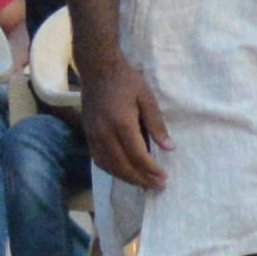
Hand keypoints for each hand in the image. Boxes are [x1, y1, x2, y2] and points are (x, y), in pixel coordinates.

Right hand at [81, 50, 170, 192]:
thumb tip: (168, 148)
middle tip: (156, 186)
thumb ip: (157, 124)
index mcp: (122, 124)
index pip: (137, 156)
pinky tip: (124, 172)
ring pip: (109, 166)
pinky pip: (99, 160)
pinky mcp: (88, 135)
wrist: (97, 69)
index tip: (164, 178)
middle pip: (122, 166)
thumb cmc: (126, 80)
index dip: (151, 170)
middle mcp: (105, 134)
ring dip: (126, 178)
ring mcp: (93, 136)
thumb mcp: (147, 98)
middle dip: (141, 179)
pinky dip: (113, 170)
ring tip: (143, 183)